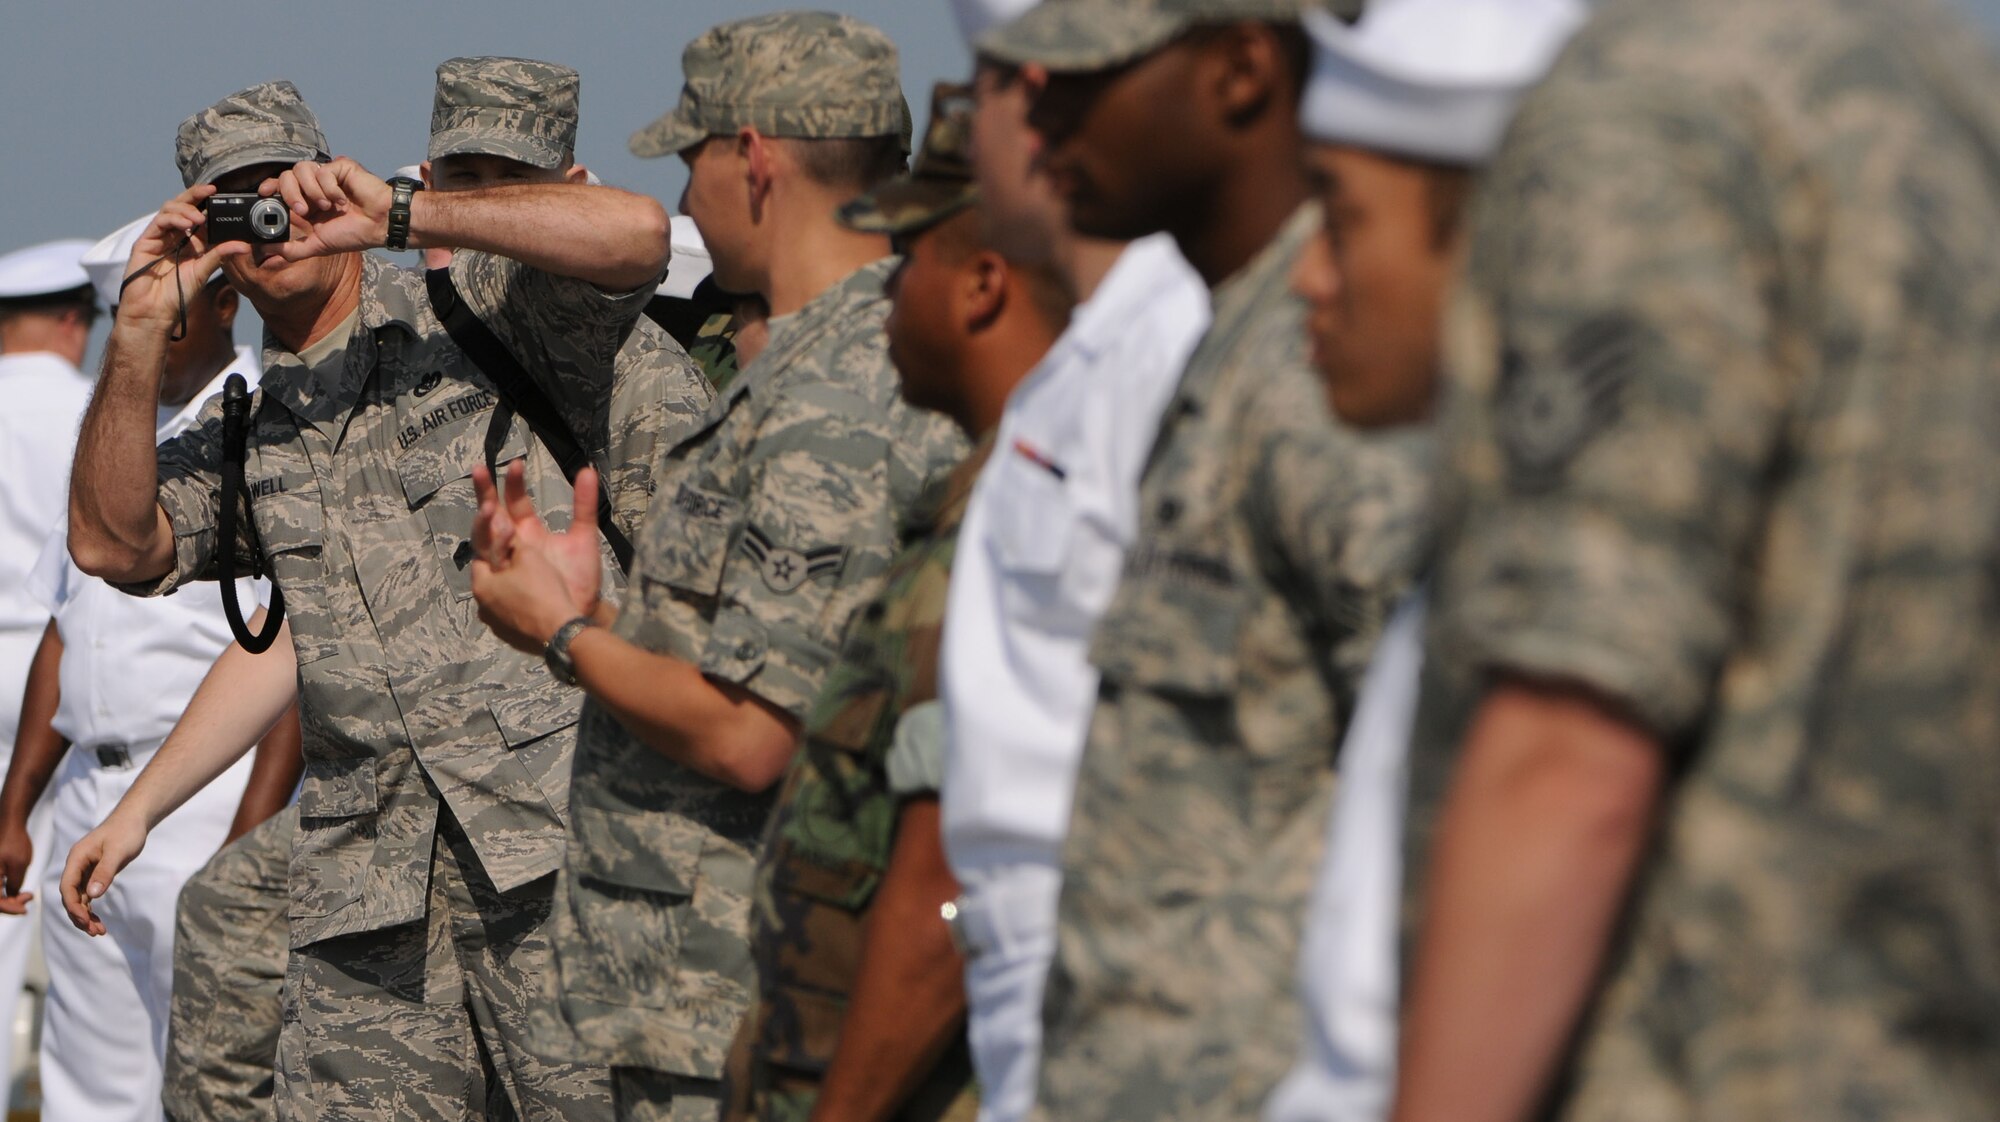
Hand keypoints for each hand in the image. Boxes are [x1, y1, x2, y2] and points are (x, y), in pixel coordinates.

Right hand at [0, 818, 32, 914]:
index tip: (24, 910)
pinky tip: (21, 891)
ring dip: (10, 899)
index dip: (9, 909)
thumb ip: (14, 884)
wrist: (10, 825)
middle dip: (11, 904)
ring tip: (28, 896)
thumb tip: (11, 897)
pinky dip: (8, 892)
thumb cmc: (14, 842)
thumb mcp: (18, 866)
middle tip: (28, 899)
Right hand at [61, 812, 146, 936]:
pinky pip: (88, 895)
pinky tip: (99, 920)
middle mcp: (77, 866)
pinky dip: (92, 908)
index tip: (85, 920)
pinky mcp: (94, 874)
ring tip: (99, 931)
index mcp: (76, 858)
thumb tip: (92, 895)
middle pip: (71, 896)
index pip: (67, 887)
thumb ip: (105, 872)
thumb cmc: (126, 832)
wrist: (134, 820)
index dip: (73, 906)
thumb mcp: (117, 852)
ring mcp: (84, 870)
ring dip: (86, 915)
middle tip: (95, 931)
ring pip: (79, 898)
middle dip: (80, 916)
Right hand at [116, 186, 251, 332]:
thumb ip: (220, 255)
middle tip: (211, 191)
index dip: (209, 204)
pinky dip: (174, 219)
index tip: (224, 195)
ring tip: (199, 218)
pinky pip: (159, 222)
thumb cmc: (178, 295)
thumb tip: (243, 244)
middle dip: (196, 196)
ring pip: (169, 210)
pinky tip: (187, 224)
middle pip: (182, 207)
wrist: (155, 312)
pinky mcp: (145, 242)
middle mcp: (174, 236)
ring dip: (186, 209)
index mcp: (190, 242)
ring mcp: (159, 237)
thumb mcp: (204, 272)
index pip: (199, 216)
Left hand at [264, 157, 393, 259]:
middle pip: (286, 176)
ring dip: (311, 191)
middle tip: (304, 210)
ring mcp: (328, 175)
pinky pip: (323, 171)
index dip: (270, 186)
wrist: (380, 226)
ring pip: (301, 169)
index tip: (264, 194)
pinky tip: (342, 200)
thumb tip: (266, 250)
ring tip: (327, 206)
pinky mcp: (341, 167)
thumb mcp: (317, 245)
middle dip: (290, 194)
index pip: (281, 186)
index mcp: (307, 201)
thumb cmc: (354, 234)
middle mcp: (315, 186)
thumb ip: (292, 249)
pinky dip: (330, 188)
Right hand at [470, 461, 604, 653]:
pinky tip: (502, 537)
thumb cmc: (580, 578)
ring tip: (490, 506)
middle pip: (491, 516)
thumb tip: (588, 470)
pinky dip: (495, 552)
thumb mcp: (584, 536)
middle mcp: (512, 547)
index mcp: (527, 533)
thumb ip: (584, 504)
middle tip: (480, 470)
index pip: (512, 502)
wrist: (582, 612)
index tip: (516, 463)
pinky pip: (493, 567)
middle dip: (485, 493)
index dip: (512, 483)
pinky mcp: (502, 585)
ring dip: (487, 523)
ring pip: (486, 539)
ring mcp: (505, 565)